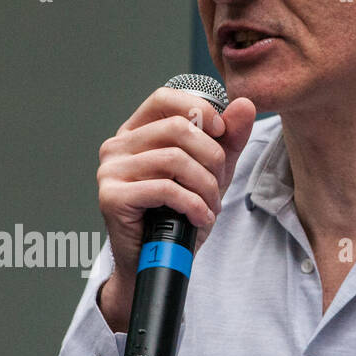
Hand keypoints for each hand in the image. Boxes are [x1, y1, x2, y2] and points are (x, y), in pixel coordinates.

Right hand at [95, 89, 255, 331]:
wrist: (161, 257)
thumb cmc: (182, 209)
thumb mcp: (214, 168)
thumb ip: (230, 136)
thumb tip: (245, 104)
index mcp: (138, 130)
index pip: (166, 98)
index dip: (200, 109)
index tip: (221, 132)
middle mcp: (118, 145)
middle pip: (177, 129)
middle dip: (212, 157)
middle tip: (219, 183)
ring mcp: (110, 170)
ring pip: (174, 159)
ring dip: (205, 186)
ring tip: (211, 205)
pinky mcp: (111, 196)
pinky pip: (165, 188)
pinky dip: (193, 204)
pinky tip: (201, 217)